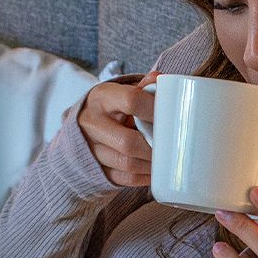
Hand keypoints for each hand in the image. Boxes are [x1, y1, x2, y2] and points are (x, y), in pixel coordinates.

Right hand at [77, 70, 160, 186]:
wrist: (84, 124)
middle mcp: (91, 122)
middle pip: (128, 142)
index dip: (154, 110)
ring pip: (126, 163)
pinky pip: (123, 178)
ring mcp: (90, 148)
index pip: (131, 100)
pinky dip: (144, 177)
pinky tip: (156, 172)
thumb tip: (163, 79)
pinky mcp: (95, 168)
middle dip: (154, 148)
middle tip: (173, 148)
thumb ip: (143, 87)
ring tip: (168, 162)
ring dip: (151, 165)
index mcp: (102, 97)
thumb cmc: (113, 106)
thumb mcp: (123, 92)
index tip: (171, 117)